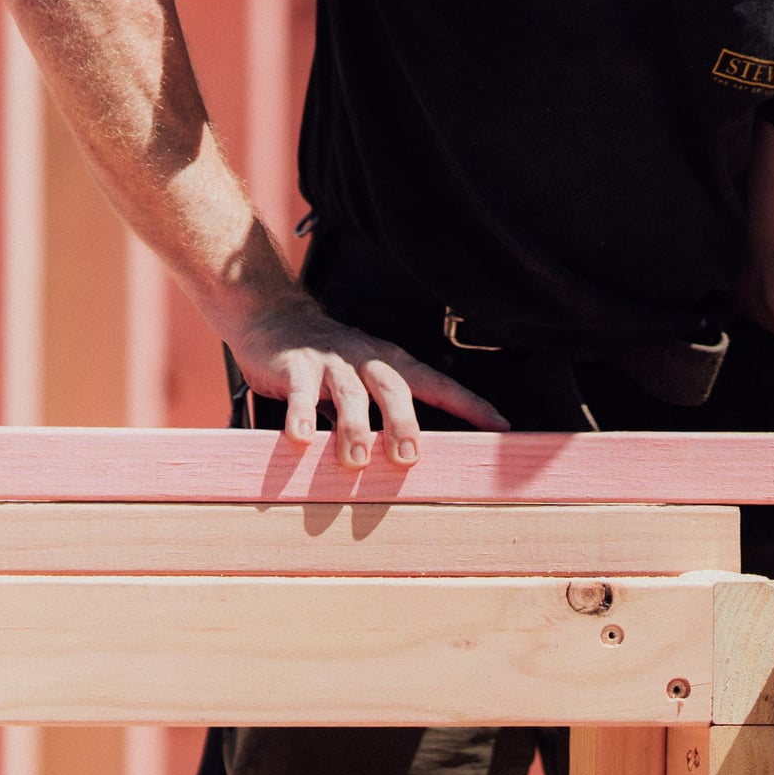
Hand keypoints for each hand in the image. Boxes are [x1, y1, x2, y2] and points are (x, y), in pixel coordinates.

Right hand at [223, 292, 503, 467]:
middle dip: (404, 423)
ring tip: (356, 460)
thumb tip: (412, 460)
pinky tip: (301, 439)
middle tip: (408, 458)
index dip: (468, 403)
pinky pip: (300, 392)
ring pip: (349, 393)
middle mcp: (366, 358)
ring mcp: (331, 361)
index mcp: (391, 363)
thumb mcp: (362, 378)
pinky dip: (301, 415)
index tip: (500, 425)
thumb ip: (382, 412)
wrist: (273, 314)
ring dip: (354, 427)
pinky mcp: (295, 365)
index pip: (437, 383)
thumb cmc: (328, 360)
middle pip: (394, 388)